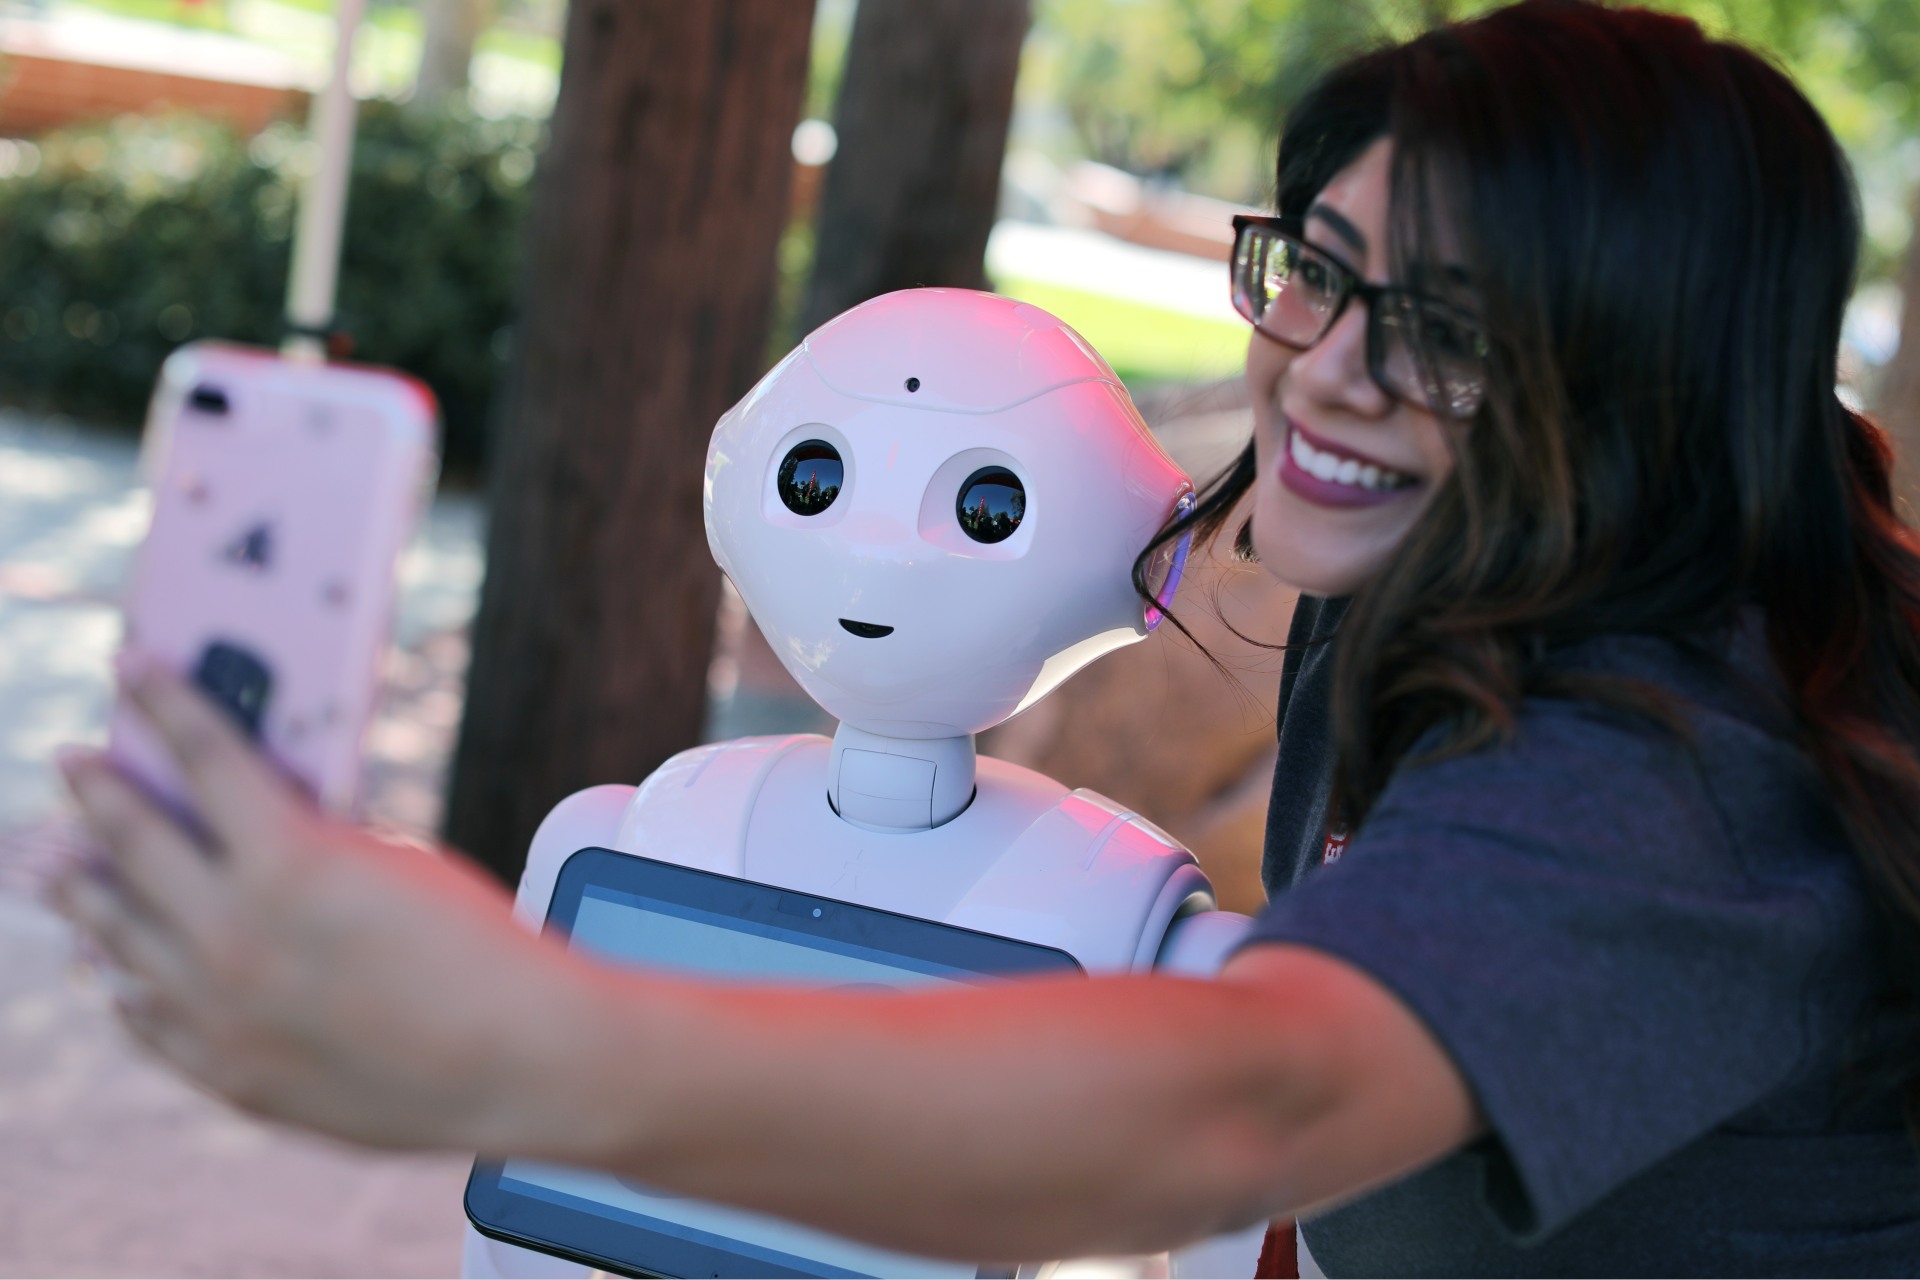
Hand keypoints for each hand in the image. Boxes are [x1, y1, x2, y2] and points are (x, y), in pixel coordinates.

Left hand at [50, 655, 581, 1151]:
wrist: (516, 1060)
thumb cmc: (477, 945)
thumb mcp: (397, 862)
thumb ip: (314, 839)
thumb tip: (252, 821)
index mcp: (287, 863)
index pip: (202, 756)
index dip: (162, 701)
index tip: (127, 663)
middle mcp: (233, 936)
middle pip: (135, 845)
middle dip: (98, 794)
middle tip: (71, 762)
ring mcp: (220, 1013)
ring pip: (119, 936)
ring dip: (84, 890)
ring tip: (55, 865)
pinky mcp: (226, 1075)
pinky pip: (147, 1018)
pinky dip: (125, 984)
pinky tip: (113, 968)